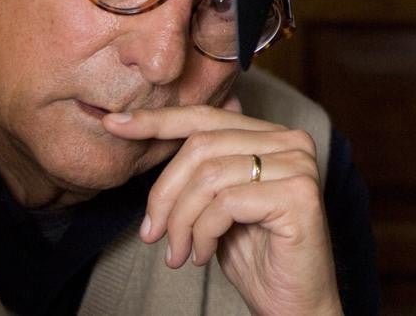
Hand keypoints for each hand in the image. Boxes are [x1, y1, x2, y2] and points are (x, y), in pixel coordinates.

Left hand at [102, 101, 341, 314]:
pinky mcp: (300, 195)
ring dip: (181, 221)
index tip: (116, 124)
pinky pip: (226, 202)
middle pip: (202, 145)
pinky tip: (203, 255)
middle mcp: (292, 141)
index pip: (206, 117)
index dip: (158, 120)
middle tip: (152, 234)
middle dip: (165, 193)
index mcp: (273, 135)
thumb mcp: (216, 204)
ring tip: (179, 252)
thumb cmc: (256, 256)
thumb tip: (151, 126)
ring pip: (209, 175)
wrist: (294, 306)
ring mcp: (299, 165)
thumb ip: (202, 166)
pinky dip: (203, 233)